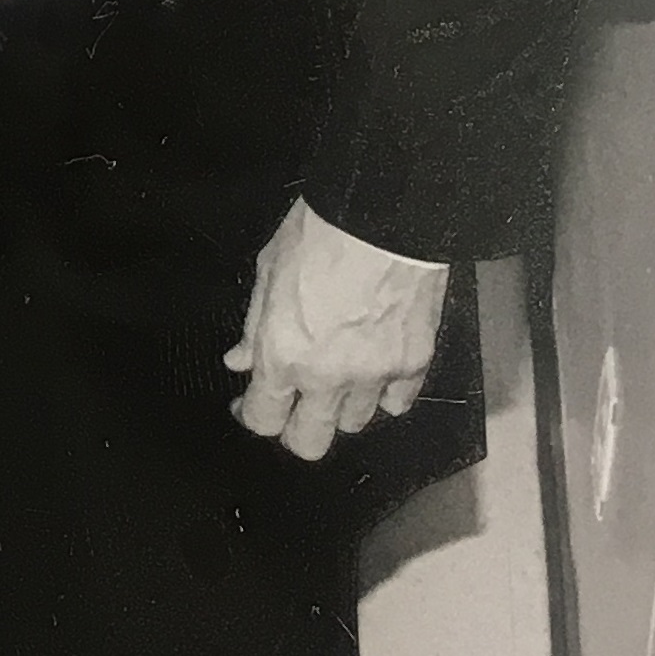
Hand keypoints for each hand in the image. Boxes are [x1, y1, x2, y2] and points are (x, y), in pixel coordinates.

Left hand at [223, 198, 449, 461]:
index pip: (262, 419)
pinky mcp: (414, 362)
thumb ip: (254, 326)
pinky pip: (398, 401)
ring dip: (341, 406)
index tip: (248, 402)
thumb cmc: (323, 231)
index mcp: (283, 353)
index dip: (251, 414)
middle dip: (295, 429)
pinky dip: (385, 393)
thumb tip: (241, 358)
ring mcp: (375, 374)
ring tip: (335, 376)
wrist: (385, 213)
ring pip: (355, 423)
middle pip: (309, 442)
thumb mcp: (268, 270)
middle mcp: (327, 375)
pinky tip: (375, 372)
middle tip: (292, 404)